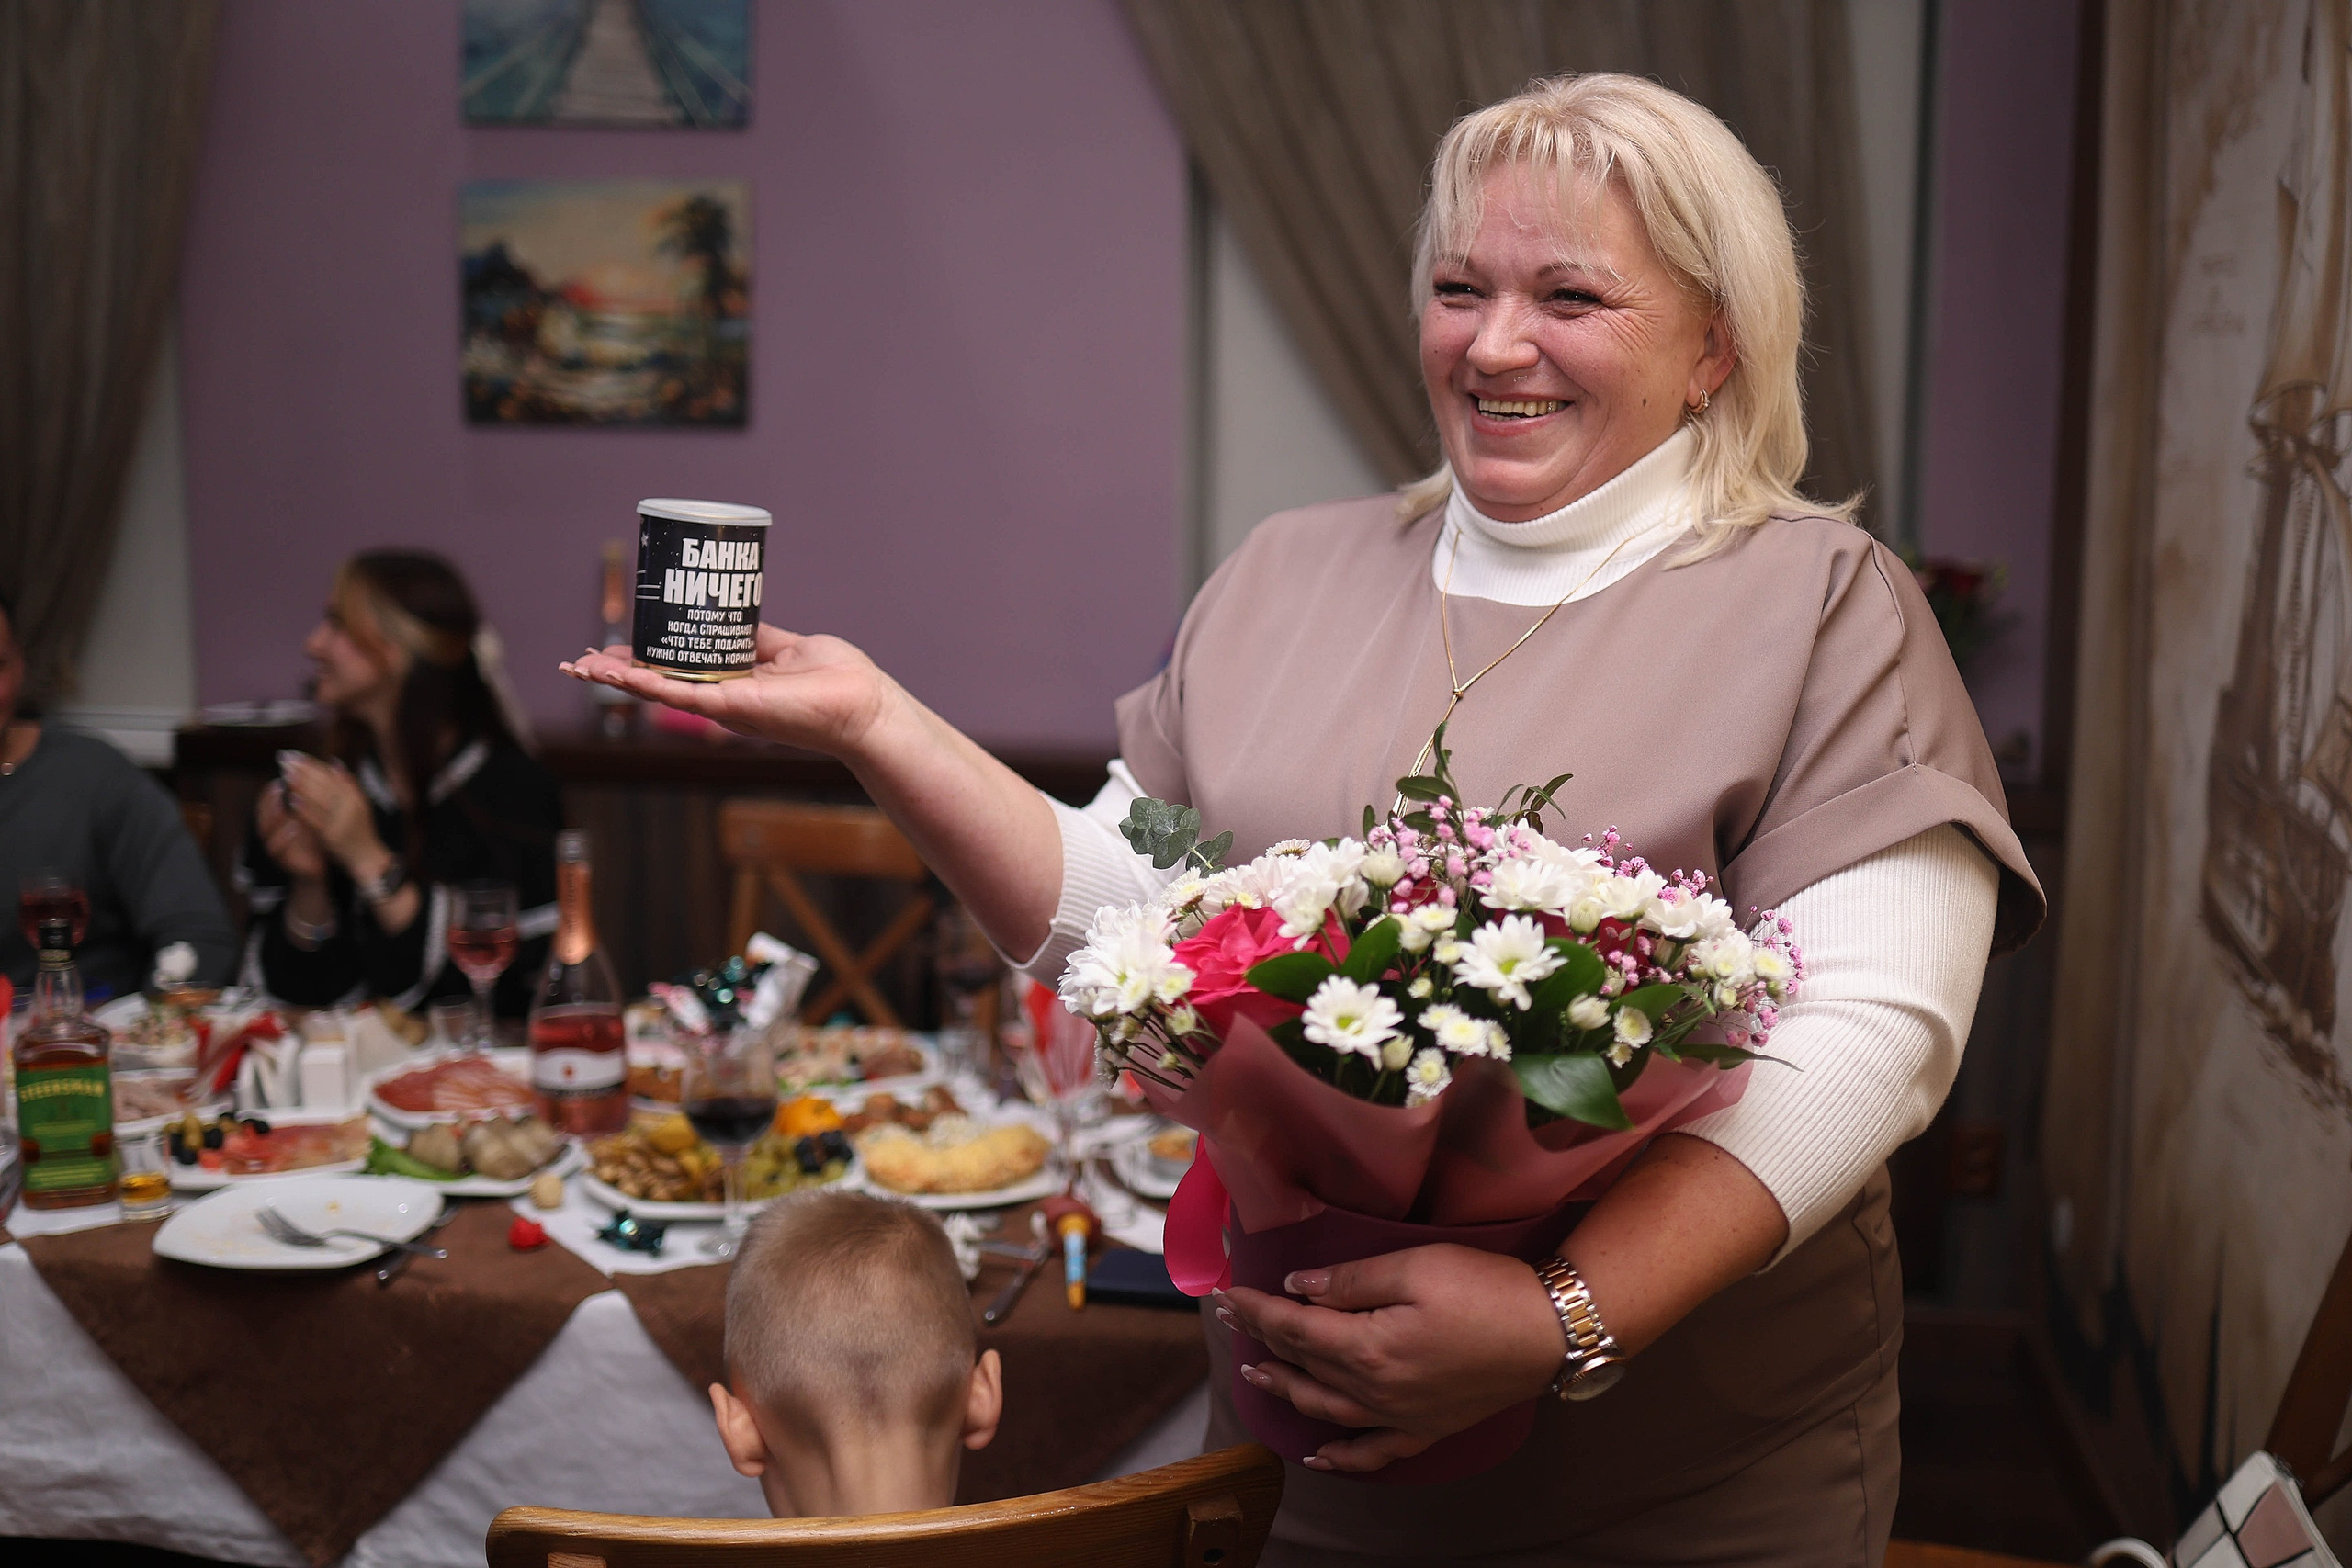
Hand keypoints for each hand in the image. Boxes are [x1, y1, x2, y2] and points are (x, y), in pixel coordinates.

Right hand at [256, 781, 328, 879]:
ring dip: (274, 817)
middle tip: (279, 789)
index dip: (270, 791)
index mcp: (277, 820)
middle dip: (269, 801)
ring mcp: (274, 846)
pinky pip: (277, 849)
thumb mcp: (312, 817)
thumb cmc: (314, 839)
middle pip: (262, 814)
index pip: (266, 803)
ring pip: (266, 831)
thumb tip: (314, 776)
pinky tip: (293, 828)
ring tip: (283, 807)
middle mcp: (271, 832)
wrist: (319, 867)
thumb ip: (309, 800)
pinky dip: (284, 838)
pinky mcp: (281, 860)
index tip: (280, 779)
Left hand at [280, 755, 387, 876]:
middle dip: (302, 770)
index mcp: (355, 797)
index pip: (330, 775)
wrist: (368, 859)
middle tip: (284, 759)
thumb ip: (349, 784)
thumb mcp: (361, 804)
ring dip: (301, 785)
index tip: (294, 755)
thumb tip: (335, 762)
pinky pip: (316, 820)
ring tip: (285, 774)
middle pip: (323, 783)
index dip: (311, 763)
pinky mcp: (333, 836)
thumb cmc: (361, 831)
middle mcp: (351, 807)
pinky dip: (304, 809)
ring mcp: (342, 821)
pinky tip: (291, 800)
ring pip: (319, 799)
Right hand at [561, 625, 894, 757]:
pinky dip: (644, 683)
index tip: (614, 648)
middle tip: (578, 661)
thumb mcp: (790, 647)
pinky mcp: (731, 708)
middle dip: (617, 674)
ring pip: (659, 690)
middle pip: (659, 683)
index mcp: (734, 684)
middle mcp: (723, 698)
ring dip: (617, 678)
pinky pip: (679, 694)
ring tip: (579, 666)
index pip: (679, 672)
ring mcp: (725, 705)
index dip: (644, 661)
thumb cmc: (839, 681)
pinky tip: (615, 673)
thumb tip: (736, 613)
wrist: (864, 704)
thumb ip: (759, 637)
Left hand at [1217, 1243, 1566, 1472]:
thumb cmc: (1486, 1290)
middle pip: (1305, 1363)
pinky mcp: (1427, 1428)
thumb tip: (1298, 1289)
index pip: (1294, 1327)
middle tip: (1232, 1319)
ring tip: (1259, 1374)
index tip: (1226, 1294)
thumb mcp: (1415, 1266)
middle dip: (1264, 1338)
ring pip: (1327, 1408)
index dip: (1256, 1309)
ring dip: (1287, 1390)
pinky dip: (1343, 1457)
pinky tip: (1321, 1456)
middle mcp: (1376, 1389)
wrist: (1550, 1331)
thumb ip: (1350, 1281)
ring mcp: (1401, 1415)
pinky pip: (1375, 1452)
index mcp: (1367, 1346)